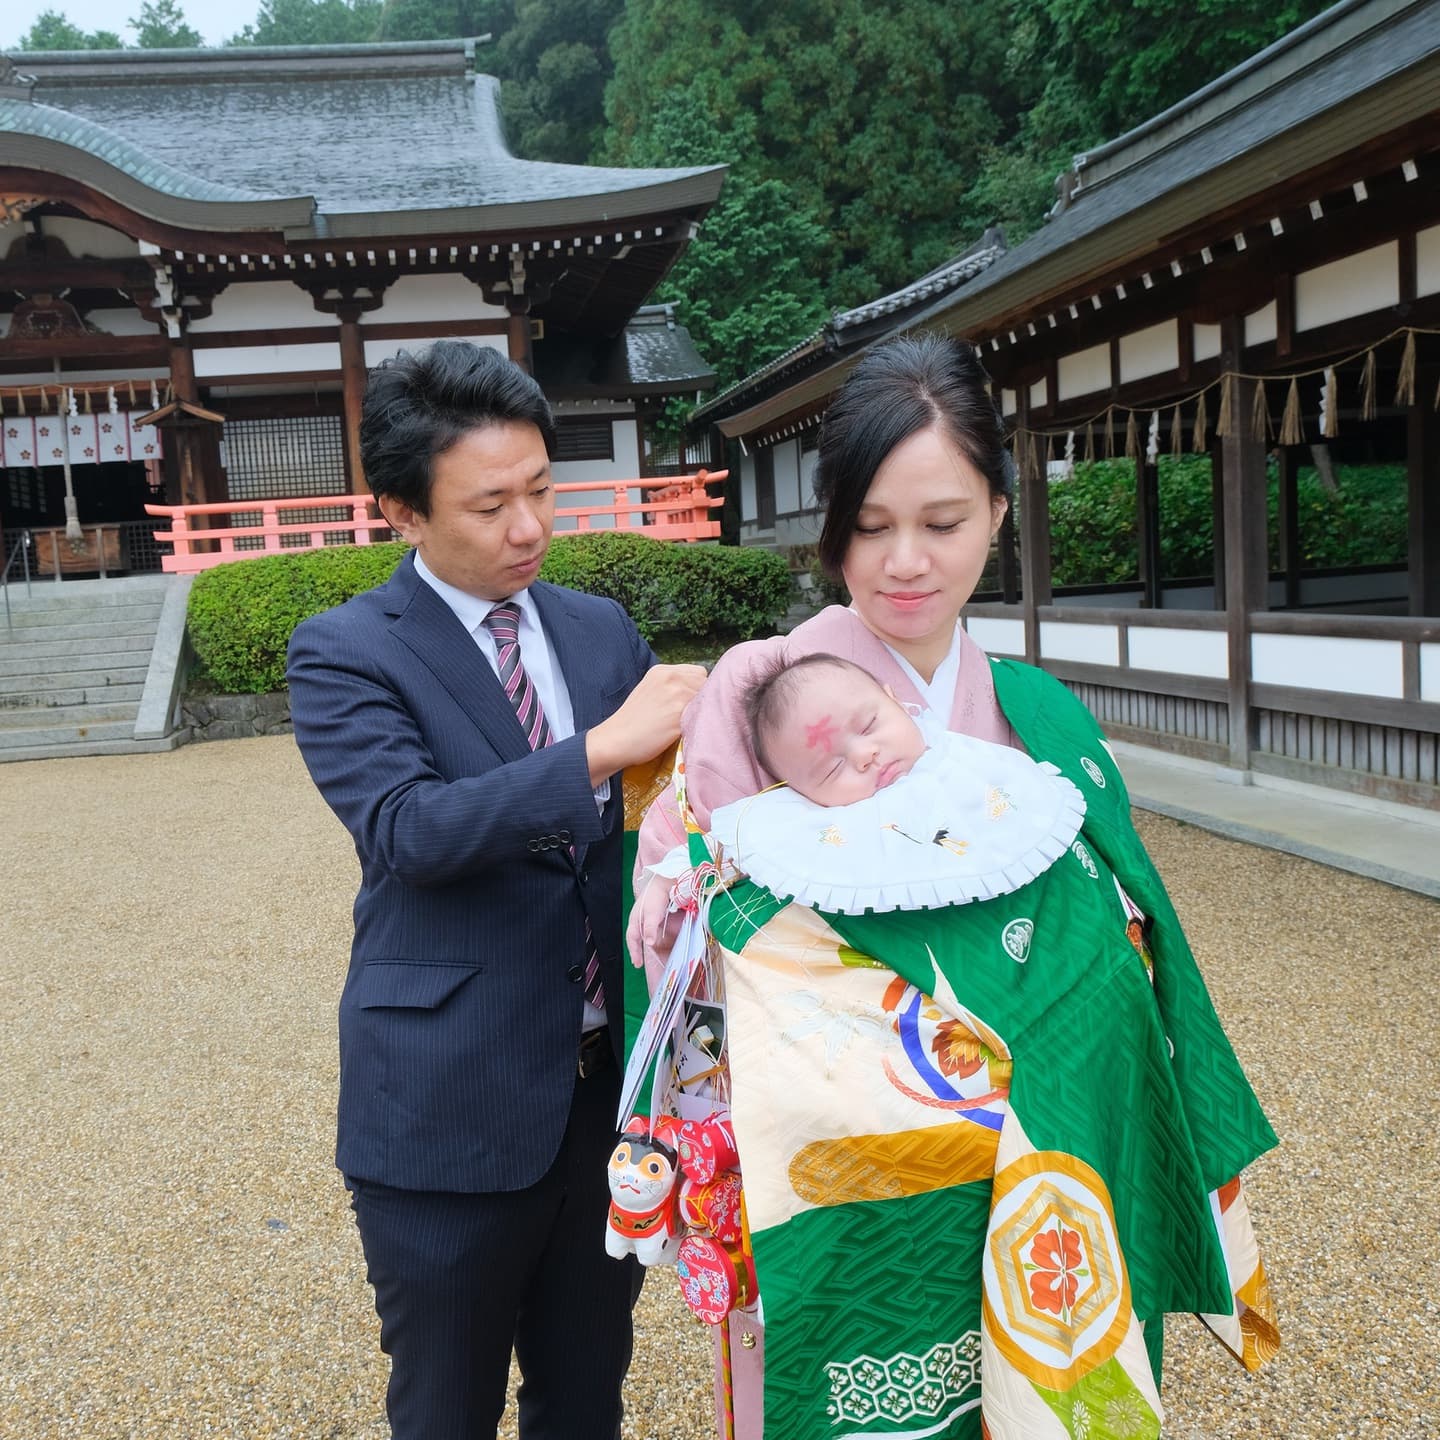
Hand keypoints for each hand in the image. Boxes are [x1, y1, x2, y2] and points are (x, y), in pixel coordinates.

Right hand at [586, 664, 706, 783]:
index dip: (697, 689)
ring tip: (685, 724)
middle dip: (702, 699)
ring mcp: (677, 695)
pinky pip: (704, 715)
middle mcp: (671, 677)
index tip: (688, 703)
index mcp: (662, 671)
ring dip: (702, 712)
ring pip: (708, 700)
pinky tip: (686, 732)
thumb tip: (697, 693)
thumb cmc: (632, 722)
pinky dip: (699, 724)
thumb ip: (672, 686)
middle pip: (706, 684)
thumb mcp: (649, 691)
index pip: (699, 673)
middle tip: (688, 716)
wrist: (616, 740)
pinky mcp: (681, 714)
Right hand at [626, 870, 684, 982]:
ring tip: (643, 955)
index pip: (632, 939)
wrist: (665, 880)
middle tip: (638, 962)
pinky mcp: (653, 915)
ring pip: (641, 934)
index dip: (634, 952)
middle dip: (635, 949)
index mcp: (635, 919)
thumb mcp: (653, 913)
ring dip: (642, 944)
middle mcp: (638, 919)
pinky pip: (648, 929)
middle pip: (634, 937)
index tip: (637, 964)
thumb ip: (650, 928)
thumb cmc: (657, 896)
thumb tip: (649, 944)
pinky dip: (649, 937)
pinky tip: (653, 940)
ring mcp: (645, 917)